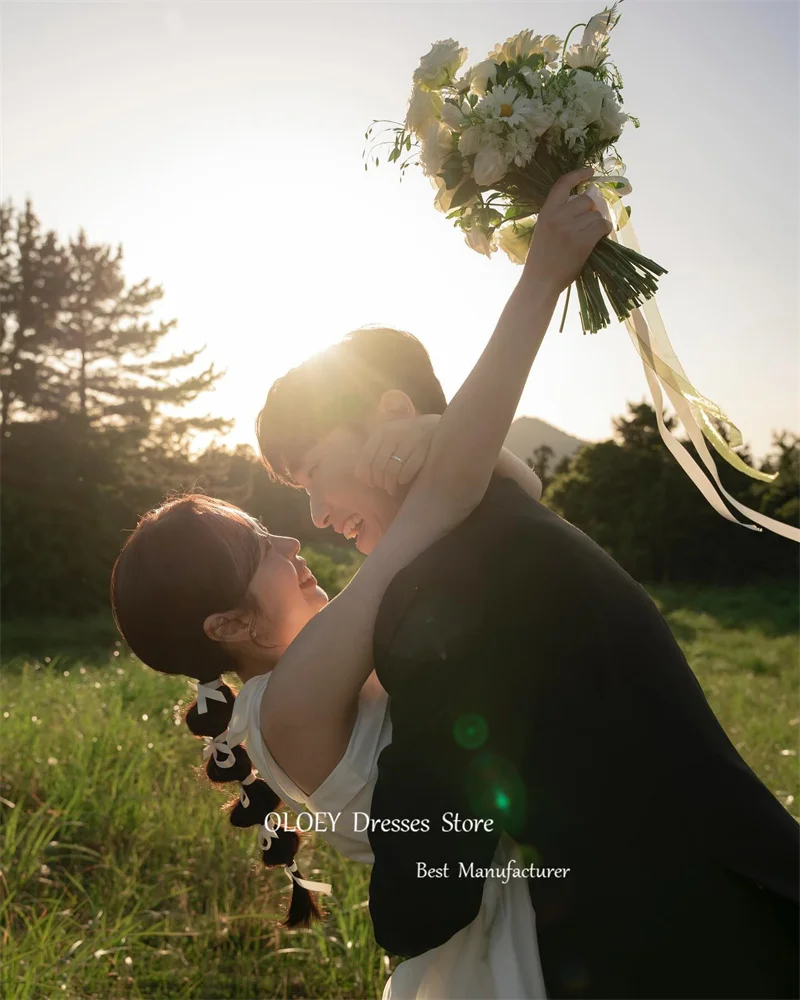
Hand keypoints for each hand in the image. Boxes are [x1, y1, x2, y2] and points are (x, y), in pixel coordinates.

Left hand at [355, 414, 440, 494]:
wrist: (432, 428)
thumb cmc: (404, 437)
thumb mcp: (386, 439)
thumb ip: (372, 453)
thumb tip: (359, 475)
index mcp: (380, 433)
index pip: (366, 459)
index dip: (366, 475)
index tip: (370, 484)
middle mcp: (392, 436)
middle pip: (378, 467)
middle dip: (379, 482)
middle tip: (382, 487)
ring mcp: (407, 443)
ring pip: (391, 471)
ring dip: (390, 484)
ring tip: (391, 488)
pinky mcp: (421, 451)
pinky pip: (407, 472)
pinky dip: (402, 480)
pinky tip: (403, 481)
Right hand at [522, 166, 612, 298]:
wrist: (540, 280)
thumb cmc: (542, 258)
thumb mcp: (543, 229)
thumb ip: (558, 215)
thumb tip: (585, 203)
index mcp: (546, 212)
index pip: (563, 184)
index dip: (578, 174)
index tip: (590, 171)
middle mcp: (558, 216)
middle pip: (585, 200)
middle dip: (591, 210)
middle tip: (588, 223)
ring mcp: (571, 229)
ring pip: (596, 215)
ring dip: (597, 223)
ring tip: (590, 235)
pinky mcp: (583, 242)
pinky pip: (602, 226)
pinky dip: (604, 230)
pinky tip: (599, 237)